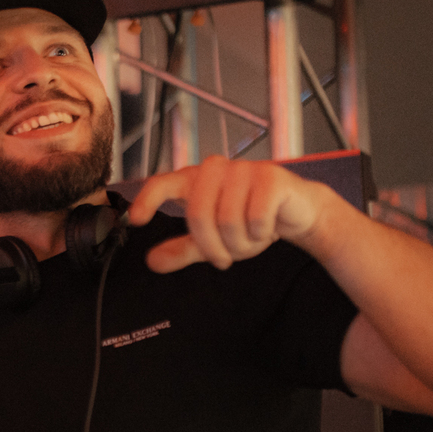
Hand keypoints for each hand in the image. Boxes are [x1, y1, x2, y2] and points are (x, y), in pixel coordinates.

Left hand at [127, 157, 334, 271]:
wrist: (296, 211)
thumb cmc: (252, 219)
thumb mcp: (213, 239)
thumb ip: (183, 249)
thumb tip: (152, 261)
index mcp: (197, 181)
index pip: (164, 183)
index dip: (147, 199)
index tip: (136, 219)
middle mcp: (217, 170)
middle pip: (198, 214)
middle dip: (213, 246)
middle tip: (225, 258)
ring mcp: (244, 170)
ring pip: (229, 220)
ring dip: (241, 243)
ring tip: (250, 239)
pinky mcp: (271, 177)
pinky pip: (256, 218)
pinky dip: (261, 232)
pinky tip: (268, 227)